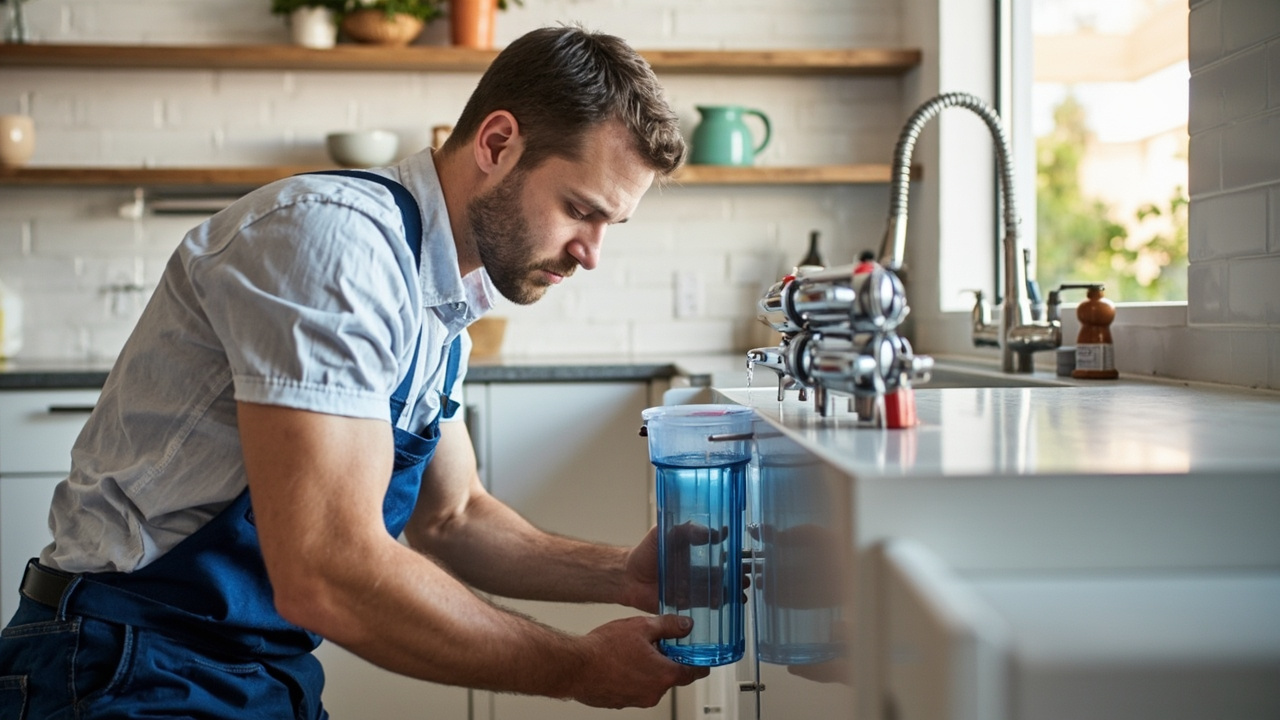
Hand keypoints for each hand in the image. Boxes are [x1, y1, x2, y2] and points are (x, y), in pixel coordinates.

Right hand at [570, 615, 709, 708]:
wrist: (574, 666)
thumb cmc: (604, 648)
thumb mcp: (641, 627)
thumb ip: (668, 626)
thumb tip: (685, 625)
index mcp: (664, 675)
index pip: (693, 673)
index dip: (699, 664)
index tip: (702, 661)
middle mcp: (653, 693)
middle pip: (670, 676)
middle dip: (666, 661)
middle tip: (655, 644)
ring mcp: (636, 700)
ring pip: (650, 682)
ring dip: (647, 669)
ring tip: (630, 650)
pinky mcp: (619, 703)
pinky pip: (633, 688)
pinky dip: (631, 677)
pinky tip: (618, 662)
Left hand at [624, 524, 748, 612]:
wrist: (627, 576)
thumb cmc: (645, 552)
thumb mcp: (665, 532)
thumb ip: (687, 530)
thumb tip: (712, 533)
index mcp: (695, 553)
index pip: (719, 554)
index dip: (734, 557)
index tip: (745, 558)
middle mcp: (696, 571)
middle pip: (723, 574)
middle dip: (737, 577)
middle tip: (747, 578)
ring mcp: (692, 588)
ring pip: (717, 590)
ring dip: (730, 592)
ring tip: (741, 593)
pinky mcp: (685, 603)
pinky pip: (703, 605)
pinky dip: (716, 605)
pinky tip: (723, 604)